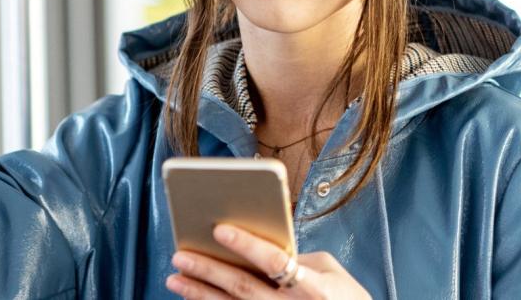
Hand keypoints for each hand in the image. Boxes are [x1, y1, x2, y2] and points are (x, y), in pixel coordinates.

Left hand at [167, 224, 370, 298]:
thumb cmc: (345, 297)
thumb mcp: (331, 272)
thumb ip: (298, 258)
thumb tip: (258, 248)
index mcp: (312, 288)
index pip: (273, 261)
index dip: (246, 244)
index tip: (218, 227)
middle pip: (242, 287)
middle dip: (208, 270)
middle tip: (179, 255)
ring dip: (199, 293)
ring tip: (175, 278)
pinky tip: (193, 296)